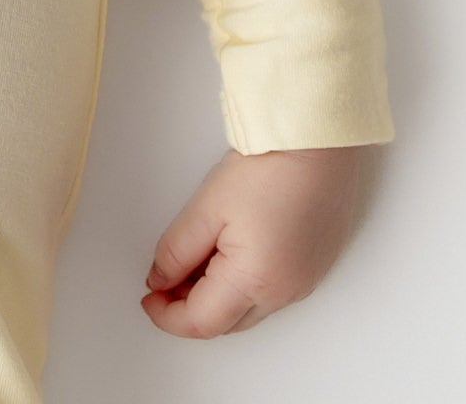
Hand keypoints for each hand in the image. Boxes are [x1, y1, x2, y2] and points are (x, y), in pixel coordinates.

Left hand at [141, 144, 365, 337]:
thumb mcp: (207, 208)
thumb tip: (160, 279)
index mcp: (255, 282)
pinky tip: (228, 253)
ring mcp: (304, 282)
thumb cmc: (269, 168)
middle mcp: (285, 293)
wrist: (317, 143)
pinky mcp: (314, 266)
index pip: (202, 322)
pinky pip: (272, 291)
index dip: (168, 316)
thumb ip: (177, 250)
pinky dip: (244, 283)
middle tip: (164, 279)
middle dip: (190, 307)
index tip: (148, 299)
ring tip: (195, 259)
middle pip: (227, 322)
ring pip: (249, 308)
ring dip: (217, 295)